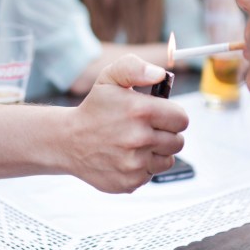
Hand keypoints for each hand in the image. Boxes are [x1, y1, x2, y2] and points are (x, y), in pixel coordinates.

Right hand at [66, 55, 187, 192]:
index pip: (181, 119)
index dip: (172, 116)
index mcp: (140, 111)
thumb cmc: (94, 109)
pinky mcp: (130, 181)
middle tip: (145, 129)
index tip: (160, 116)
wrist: (68, 141)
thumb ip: (136, 68)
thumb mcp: (110, 78)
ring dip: (156, 152)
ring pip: (167, 160)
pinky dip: (143, 167)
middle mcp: (139, 139)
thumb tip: (160, 74)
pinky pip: (152, 174)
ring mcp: (135, 164)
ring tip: (135, 143)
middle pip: (178, 142)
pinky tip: (126, 157)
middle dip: (166, 134)